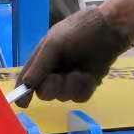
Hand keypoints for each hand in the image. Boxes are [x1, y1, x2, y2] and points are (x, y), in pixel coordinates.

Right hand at [16, 7, 131, 105]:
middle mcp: (54, 72)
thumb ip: (39, 65)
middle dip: (51, 88)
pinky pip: (79, 97)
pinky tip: (89, 76)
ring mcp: (70, 80)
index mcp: (42, 61)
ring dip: (70, 85)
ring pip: (62, 97)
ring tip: (80, 71)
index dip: (22, 93)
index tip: (24, 104)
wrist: (110, 29)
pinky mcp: (86, 86)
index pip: (26, 80)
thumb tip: (26, 85)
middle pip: (44, 93)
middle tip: (57, 78)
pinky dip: (83, 88)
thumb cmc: (78, 31)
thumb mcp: (53, 44)